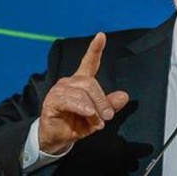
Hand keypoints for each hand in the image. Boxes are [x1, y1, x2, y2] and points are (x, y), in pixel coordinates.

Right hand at [38, 32, 129, 153]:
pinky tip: (88, 112)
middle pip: (90, 83)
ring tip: (96, 122)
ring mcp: (59, 90)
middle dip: (102, 101)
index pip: (89, 62)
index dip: (95, 49)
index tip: (101, 36)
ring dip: (93, 110)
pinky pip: (70, 101)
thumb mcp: (97, 116)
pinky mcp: (52, 101)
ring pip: (82, 93)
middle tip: (108, 116)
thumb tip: (124, 96)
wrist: (57, 139)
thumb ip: (109, 105)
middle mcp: (70, 82)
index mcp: (81, 82)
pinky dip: (82, 107)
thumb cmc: (75, 124)